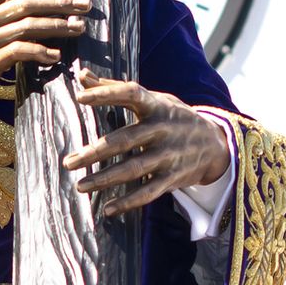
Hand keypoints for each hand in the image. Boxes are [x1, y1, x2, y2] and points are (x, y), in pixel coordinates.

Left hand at [63, 70, 231, 215]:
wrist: (216, 144)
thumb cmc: (173, 117)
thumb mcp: (154, 99)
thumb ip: (116, 88)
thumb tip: (82, 75)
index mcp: (156, 105)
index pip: (131, 94)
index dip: (106, 94)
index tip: (80, 97)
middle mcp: (163, 129)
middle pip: (126, 140)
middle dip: (95, 152)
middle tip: (69, 162)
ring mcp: (169, 155)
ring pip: (134, 169)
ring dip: (106, 179)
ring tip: (81, 186)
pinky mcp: (174, 178)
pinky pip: (149, 192)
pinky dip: (128, 202)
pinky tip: (108, 209)